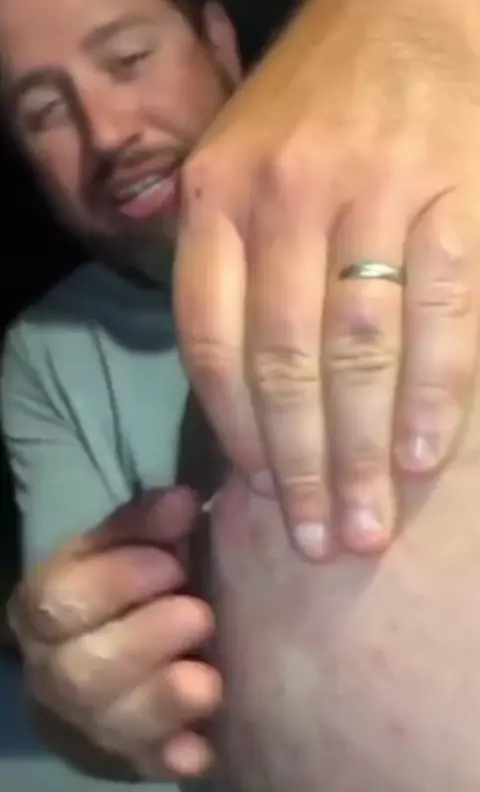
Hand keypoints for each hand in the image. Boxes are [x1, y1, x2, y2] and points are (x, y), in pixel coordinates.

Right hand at [9, 488, 220, 778]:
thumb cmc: (138, 584)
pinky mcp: (130, 759)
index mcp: (46, 608)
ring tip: (210, 682)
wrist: (129, 650)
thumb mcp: (131, 546)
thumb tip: (183, 501)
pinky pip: (146, 767)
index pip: (59, 601)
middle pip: (79, 672)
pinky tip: (203, 747)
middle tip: (200, 615)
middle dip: (144, 642)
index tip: (174, 561)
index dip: (117, 582)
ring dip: (162, 702)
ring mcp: (89, 722)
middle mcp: (55, 670)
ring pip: (109, 726)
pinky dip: (174, 757)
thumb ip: (149, 525)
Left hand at [175, 0, 479, 560]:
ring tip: (363, 528)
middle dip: (301, 467)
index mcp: (219, 195)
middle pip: (286, 362)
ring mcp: (376, 193)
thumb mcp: (233, 164)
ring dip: (361, 453)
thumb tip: (235, 399)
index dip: (238, 433)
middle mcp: (288, 195)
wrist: (406, 13)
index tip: (258, 497)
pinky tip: (421, 460)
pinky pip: (447, 313)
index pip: (215, 341)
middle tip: (315, 544)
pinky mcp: (457, 194)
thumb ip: (222, 263)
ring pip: (360, 350)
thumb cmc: (313, 109)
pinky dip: (434, 395)